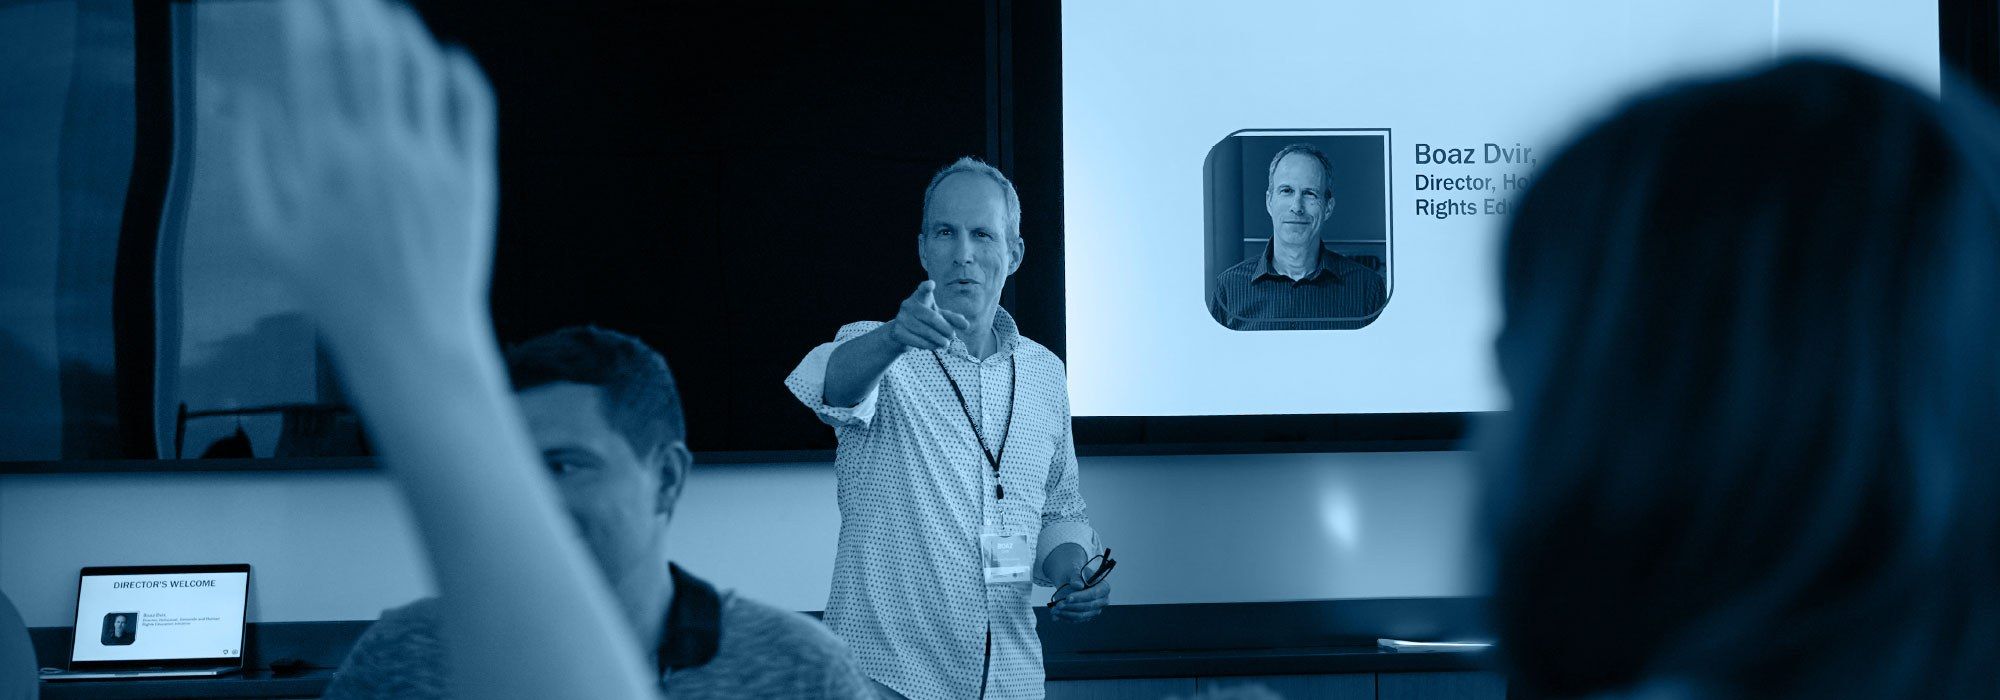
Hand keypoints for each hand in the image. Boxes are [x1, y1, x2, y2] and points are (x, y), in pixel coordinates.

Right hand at [227, 0, 496, 343]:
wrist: (412, 339)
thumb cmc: (334, 293)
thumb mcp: (271, 233)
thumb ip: (253, 159)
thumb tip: (244, 97)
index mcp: (325, 160)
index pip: (314, 59)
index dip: (307, 13)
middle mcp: (381, 150)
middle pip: (369, 49)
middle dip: (354, 6)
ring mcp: (432, 161)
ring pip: (422, 68)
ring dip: (404, 32)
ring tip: (388, 16)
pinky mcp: (472, 176)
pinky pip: (472, 105)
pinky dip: (459, 72)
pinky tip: (446, 57)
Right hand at [887, 281, 971, 349]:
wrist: (901, 333)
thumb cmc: (925, 321)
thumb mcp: (940, 317)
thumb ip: (953, 319)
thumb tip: (966, 325)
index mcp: (919, 297)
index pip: (923, 290)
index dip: (926, 287)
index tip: (931, 284)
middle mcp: (908, 305)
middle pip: (931, 317)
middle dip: (944, 327)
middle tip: (952, 335)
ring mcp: (901, 318)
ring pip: (924, 330)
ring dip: (938, 339)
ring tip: (946, 344)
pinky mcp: (897, 332)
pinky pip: (916, 340)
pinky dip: (928, 345)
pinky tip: (935, 346)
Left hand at [1048, 567, 1109, 622]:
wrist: (1071, 581)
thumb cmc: (1076, 576)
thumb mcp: (1075, 572)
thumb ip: (1076, 577)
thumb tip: (1078, 585)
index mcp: (1103, 588)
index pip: (1094, 594)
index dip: (1081, 597)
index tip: (1068, 598)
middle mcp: (1102, 601)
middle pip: (1088, 607)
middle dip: (1071, 606)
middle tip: (1058, 604)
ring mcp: (1094, 610)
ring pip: (1081, 615)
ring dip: (1066, 613)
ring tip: (1054, 610)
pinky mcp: (1086, 617)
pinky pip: (1076, 620)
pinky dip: (1065, 618)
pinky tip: (1056, 615)